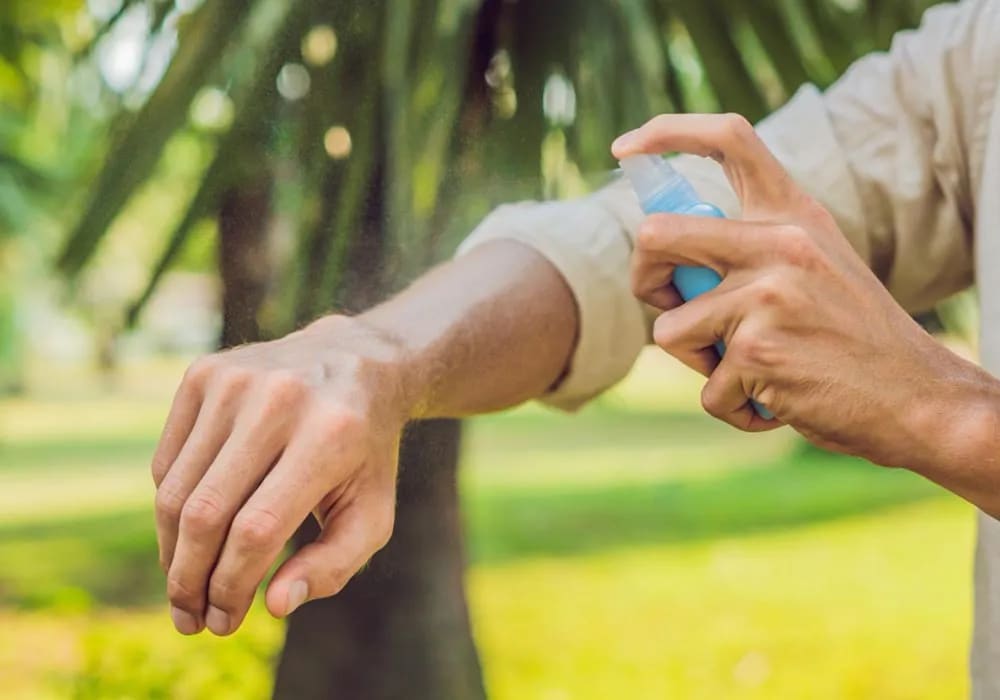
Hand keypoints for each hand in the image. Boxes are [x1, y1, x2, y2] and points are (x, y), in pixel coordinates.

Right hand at [152, 315, 408, 635]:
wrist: (354, 362)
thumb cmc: (364, 454)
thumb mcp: (373, 512)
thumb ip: (334, 565)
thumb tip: (275, 605)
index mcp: (329, 435)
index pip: (258, 529)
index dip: (232, 586)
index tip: (223, 623)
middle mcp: (279, 400)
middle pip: (207, 513)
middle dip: (190, 580)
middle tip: (191, 620)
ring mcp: (235, 381)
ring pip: (176, 491)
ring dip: (172, 553)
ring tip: (184, 589)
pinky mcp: (204, 373)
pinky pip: (168, 462)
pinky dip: (172, 509)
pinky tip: (191, 535)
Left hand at [611, 113, 995, 473]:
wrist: (916, 397)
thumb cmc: (852, 337)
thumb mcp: (816, 265)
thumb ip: (753, 247)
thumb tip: (662, 246)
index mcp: (794, 214)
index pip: (728, 138)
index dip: (666, 133)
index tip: (625, 149)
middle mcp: (780, 243)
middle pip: (656, 235)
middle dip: (643, 280)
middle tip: (669, 305)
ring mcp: (767, 296)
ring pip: (669, 329)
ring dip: (697, 362)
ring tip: (750, 370)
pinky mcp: (758, 352)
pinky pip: (706, 389)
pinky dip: (733, 406)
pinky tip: (774, 401)